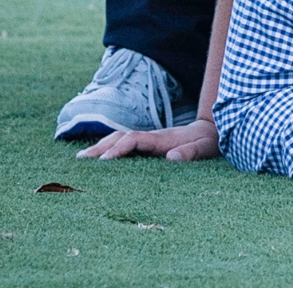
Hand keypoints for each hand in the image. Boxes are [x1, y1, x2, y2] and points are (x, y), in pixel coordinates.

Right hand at [76, 118, 219, 163]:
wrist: (212, 130)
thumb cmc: (207, 142)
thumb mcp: (204, 148)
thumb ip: (190, 153)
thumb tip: (171, 157)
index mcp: (161, 139)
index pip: (133, 139)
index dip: (118, 149)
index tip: (103, 162)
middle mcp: (151, 138)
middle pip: (120, 137)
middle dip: (100, 148)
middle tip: (80, 162)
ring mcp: (148, 141)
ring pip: (120, 139)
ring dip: (101, 147)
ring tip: (81, 160)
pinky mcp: (149, 146)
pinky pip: (125, 146)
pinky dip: (110, 150)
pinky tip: (98, 160)